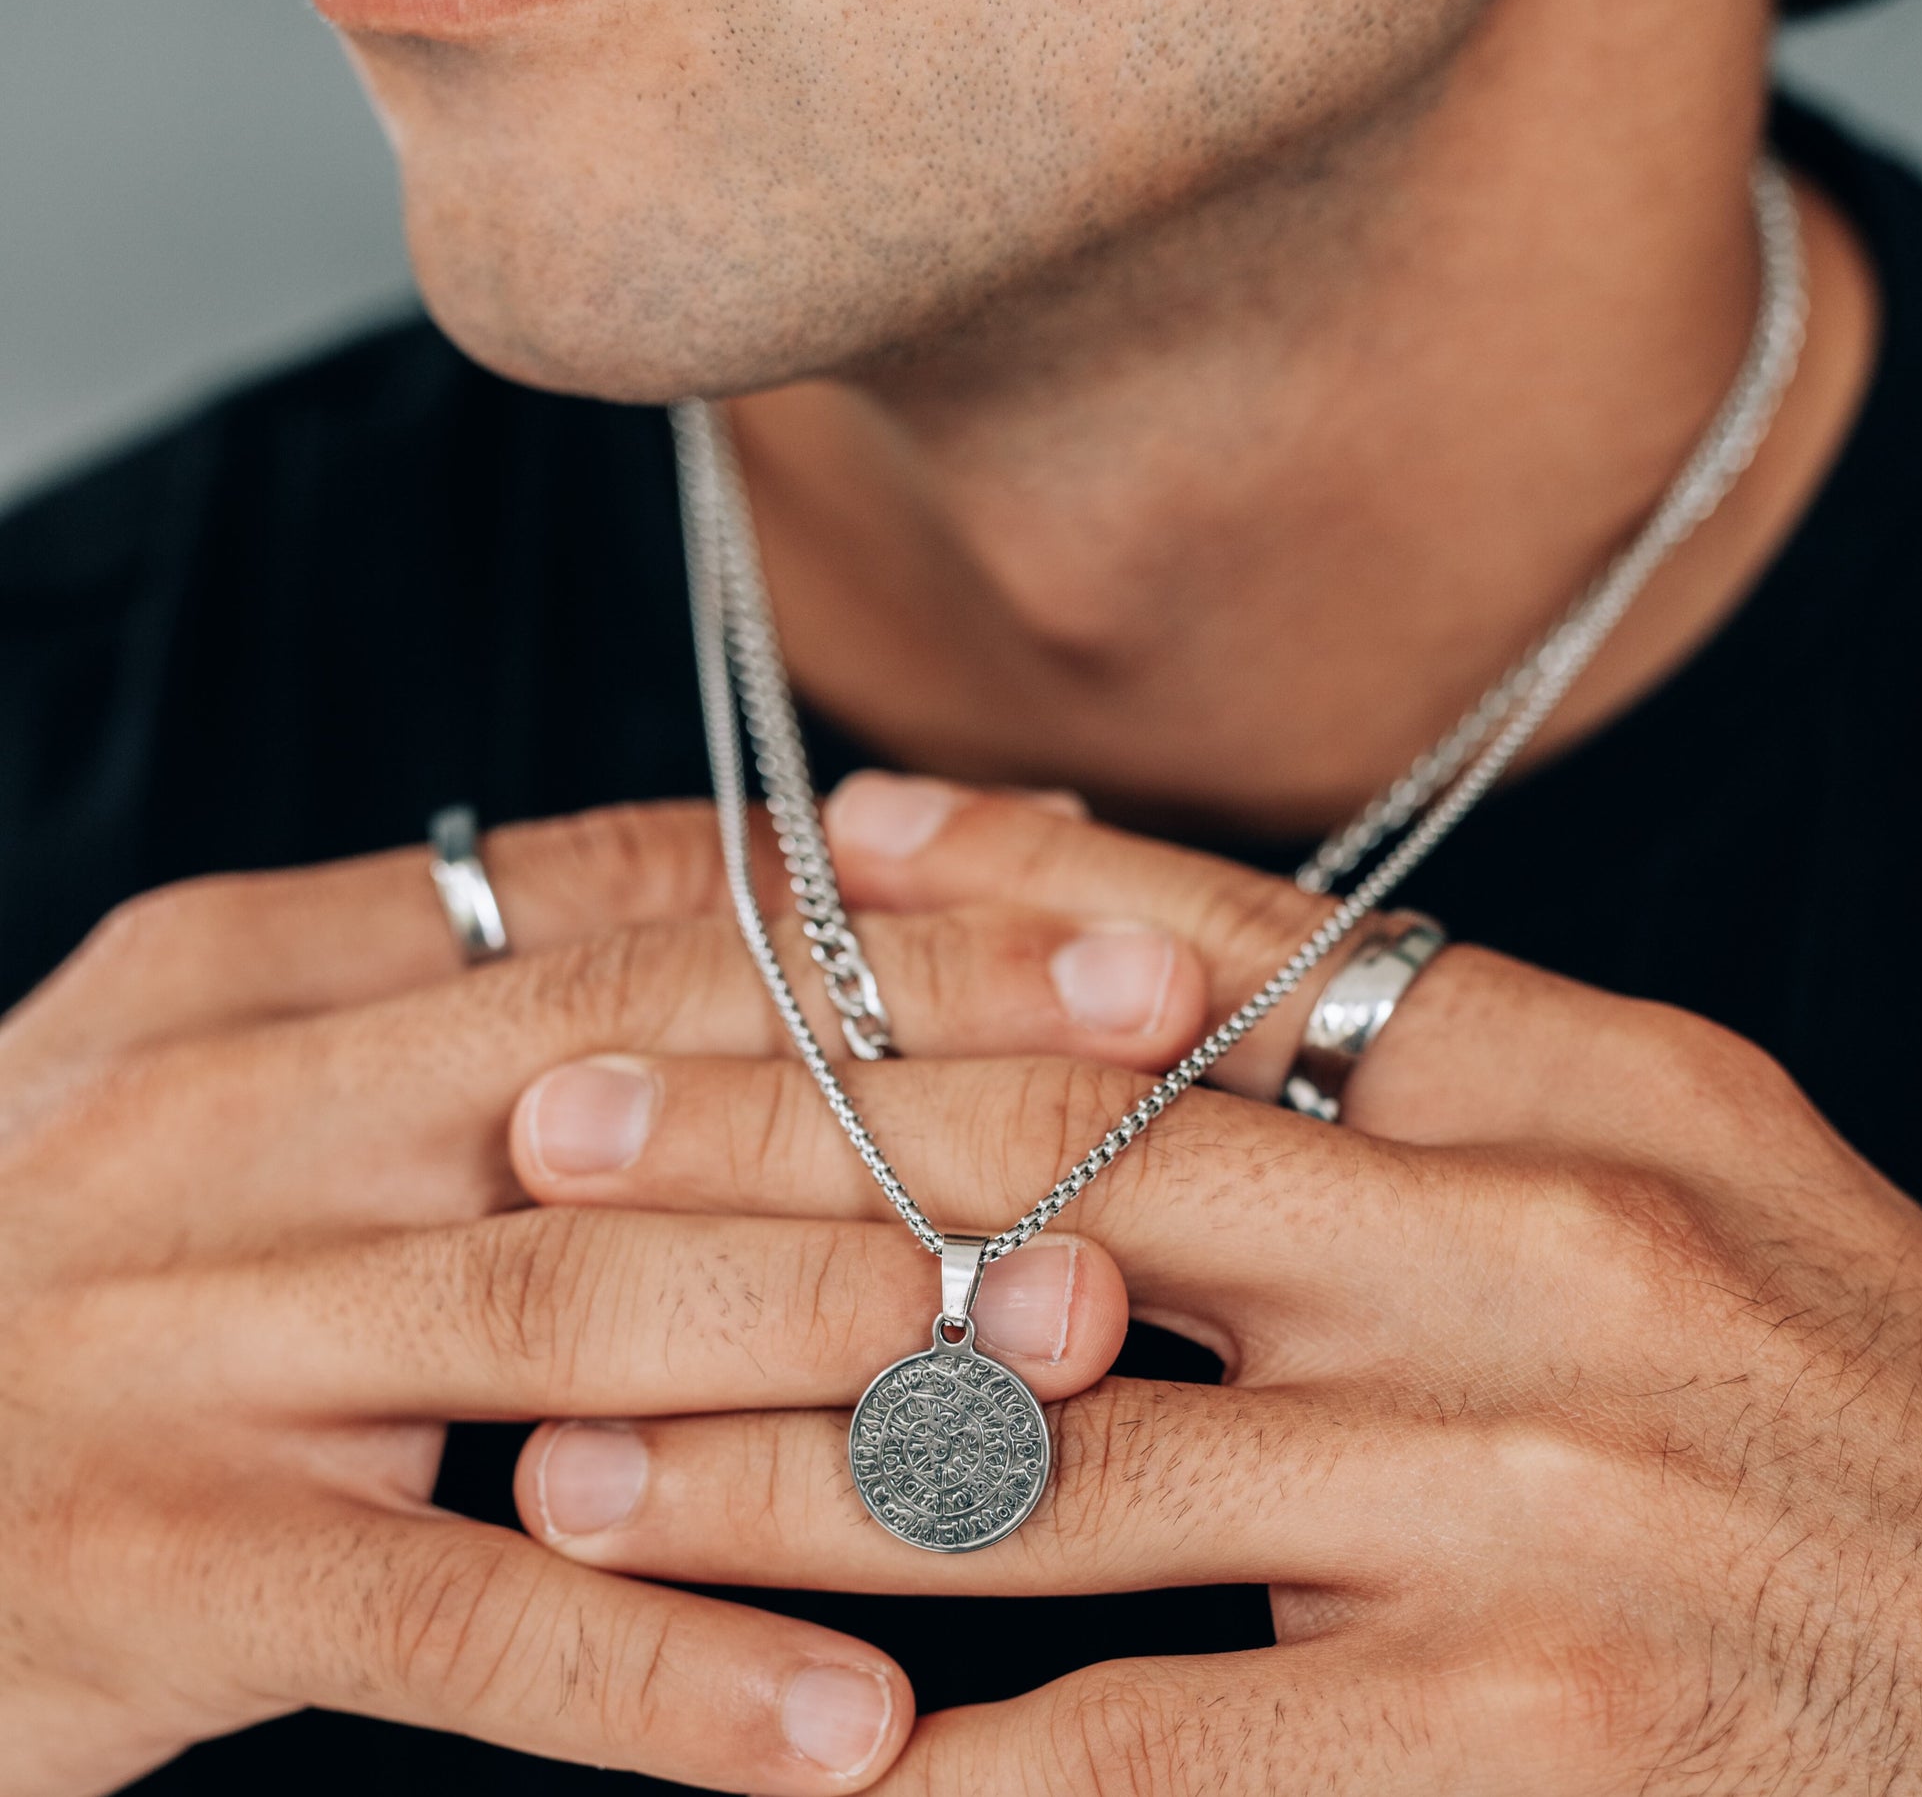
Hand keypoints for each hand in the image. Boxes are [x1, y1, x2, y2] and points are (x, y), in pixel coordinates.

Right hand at [0, 800, 1220, 1794]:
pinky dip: (657, 1674)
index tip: (1094, 915)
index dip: (883, 908)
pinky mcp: (155, 1576)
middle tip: (1156, 1076)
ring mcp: (185, 1347)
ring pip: (572, 1320)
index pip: (624, 907)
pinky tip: (851, 1721)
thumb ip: (497, 974)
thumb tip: (809, 867)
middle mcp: (230, 1128)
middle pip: (639, 1072)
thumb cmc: (90, 1253)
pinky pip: (447, 1624)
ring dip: (840, 1330)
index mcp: (265, 980)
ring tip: (1069, 1344)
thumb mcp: (252, 1065)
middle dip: (918, 1068)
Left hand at [511, 774, 1921, 1793]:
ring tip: (576, 1474)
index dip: (963, 903)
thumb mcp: (1656, 1157)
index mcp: (1589, 1092)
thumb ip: (1399, 1041)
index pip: (1213, 943)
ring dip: (773, 1470)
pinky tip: (783, 1749)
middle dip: (766, 1154)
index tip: (763, 883)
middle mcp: (1549, 1263)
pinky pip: (1142, 1755)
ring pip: (1043, 1469)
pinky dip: (936, 1761)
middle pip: (1062, 1168)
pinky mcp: (1524, 1762)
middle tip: (549, 1159)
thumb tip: (1091, 925)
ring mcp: (1531, 1514)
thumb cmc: (1829, 1398)